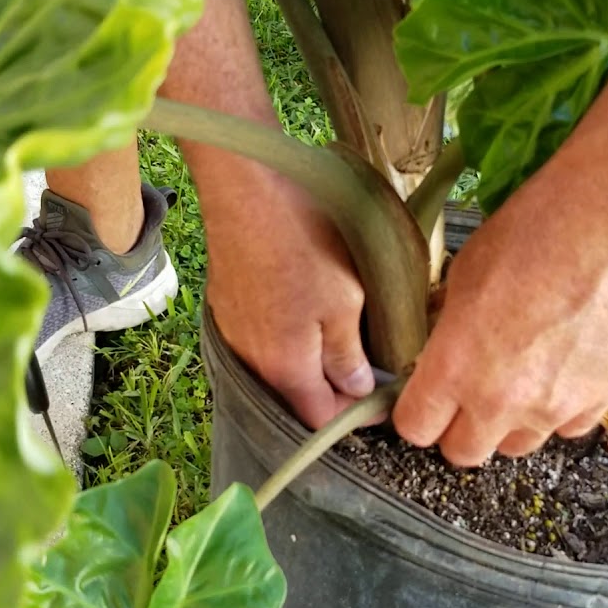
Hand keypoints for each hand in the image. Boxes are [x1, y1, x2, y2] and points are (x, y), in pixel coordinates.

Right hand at [204, 170, 374, 428]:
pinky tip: (303, 306)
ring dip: (308, 359)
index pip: (320, 419)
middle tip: (366, 359)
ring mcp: (233, 333)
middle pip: (296, 396)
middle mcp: (251, 361)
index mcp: (285, 369)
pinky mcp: (225, 306)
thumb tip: (357, 390)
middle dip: (331, 387)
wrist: (244, 188)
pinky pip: (260, 339)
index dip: (355, 413)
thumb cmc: (301, 241)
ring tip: (339, 329)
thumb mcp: (344, 300)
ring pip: (278, 366)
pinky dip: (285, 336)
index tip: (382, 390)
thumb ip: (347, 355)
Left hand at [391, 148, 607, 466]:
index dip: (416, 414)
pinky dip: (561, 410)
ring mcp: (558, 405)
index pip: (416, 428)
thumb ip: (449, 325)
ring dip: (510, 421)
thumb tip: (444, 344)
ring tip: (521, 375)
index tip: (423, 399)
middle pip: (463, 452)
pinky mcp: (604, 398)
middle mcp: (503, 399)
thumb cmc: (540, 228)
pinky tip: (564, 369)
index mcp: (456, 366)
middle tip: (467, 393)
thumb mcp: (466, 271)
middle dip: (458, 427)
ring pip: (518, 445)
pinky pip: (570, 427)